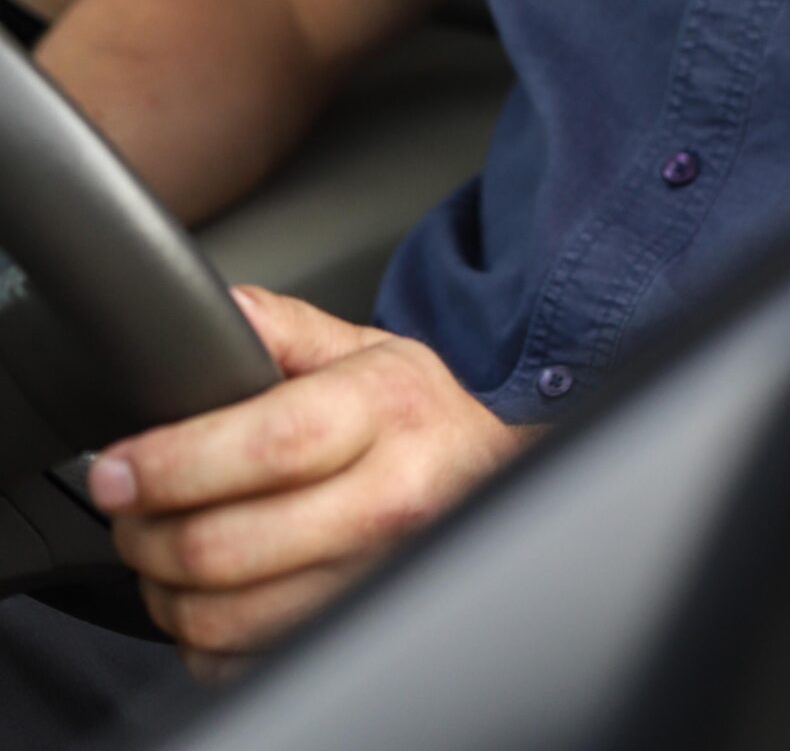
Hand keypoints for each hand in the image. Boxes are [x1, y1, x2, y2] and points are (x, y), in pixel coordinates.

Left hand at [86, 285, 524, 676]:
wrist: (487, 476)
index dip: (174, 464)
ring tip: (159, 550)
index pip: (267, 446)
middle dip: (145, 532)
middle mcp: (387, 501)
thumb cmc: (415, 413)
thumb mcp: (363, 346)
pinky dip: (201, 640)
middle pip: (230, 545)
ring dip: (163, 590)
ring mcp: (372, 579)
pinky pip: (242, 662)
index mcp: (385, 412)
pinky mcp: (355, 632)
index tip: (118, 468)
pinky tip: (207, 594)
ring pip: (225, 618)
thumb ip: (282, 325)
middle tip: (125, 507)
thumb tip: (215, 311)